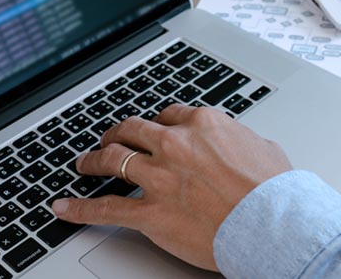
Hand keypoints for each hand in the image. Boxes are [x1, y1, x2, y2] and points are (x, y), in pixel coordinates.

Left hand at [51, 105, 292, 270]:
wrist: (273, 224)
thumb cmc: (275, 191)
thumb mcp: (263, 148)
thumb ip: (240, 141)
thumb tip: (238, 144)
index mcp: (204, 124)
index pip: (169, 115)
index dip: (158, 124)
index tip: (153, 130)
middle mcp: (176, 144)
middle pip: (134, 130)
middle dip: (118, 134)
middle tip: (110, 140)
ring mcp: (159, 177)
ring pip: (113, 161)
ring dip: (93, 161)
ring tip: (83, 164)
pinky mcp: (150, 212)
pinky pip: (105, 208)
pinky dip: (80, 208)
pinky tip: (65, 207)